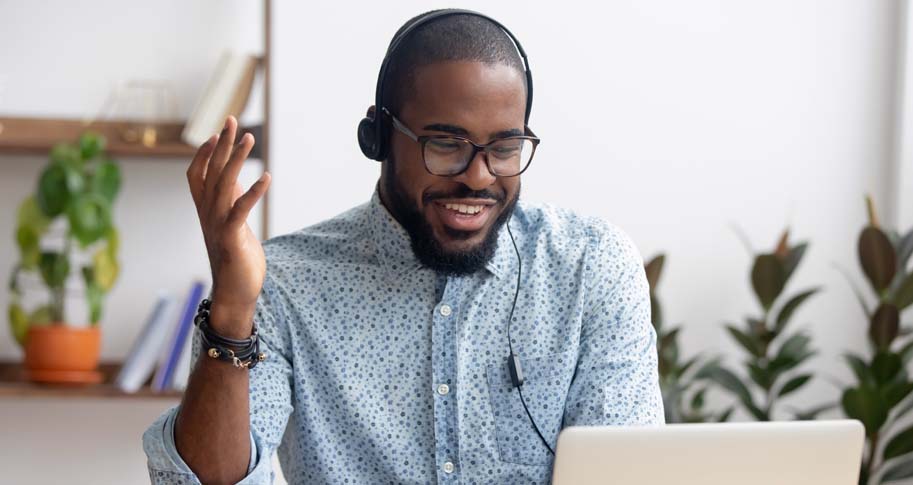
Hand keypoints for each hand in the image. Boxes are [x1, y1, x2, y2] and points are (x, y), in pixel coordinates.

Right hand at [186, 116, 270, 336]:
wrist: (235, 294)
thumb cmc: (236, 259)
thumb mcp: (233, 225)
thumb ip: (231, 202)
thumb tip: (236, 178)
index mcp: (206, 211)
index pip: (198, 174)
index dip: (205, 153)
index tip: (217, 132)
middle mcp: (208, 214)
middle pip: (212, 172)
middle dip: (222, 145)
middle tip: (232, 120)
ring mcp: (218, 225)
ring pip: (223, 184)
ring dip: (236, 159)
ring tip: (249, 138)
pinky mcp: (232, 237)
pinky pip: (240, 210)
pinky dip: (253, 192)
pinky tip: (266, 177)